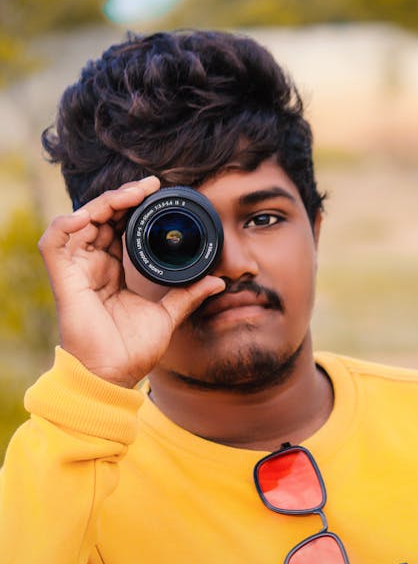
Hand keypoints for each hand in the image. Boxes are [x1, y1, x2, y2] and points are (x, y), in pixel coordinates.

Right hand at [38, 177, 224, 387]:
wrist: (113, 376)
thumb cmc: (132, 351)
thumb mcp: (167, 315)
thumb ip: (188, 295)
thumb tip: (218, 281)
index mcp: (112, 271)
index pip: (117, 227)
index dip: (131, 206)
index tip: (155, 192)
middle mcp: (92, 266)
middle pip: (99, 218)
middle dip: (121, 197)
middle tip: (148, 187)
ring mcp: (76, 271)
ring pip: (78, 221)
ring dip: (102, 203)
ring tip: (130, 196)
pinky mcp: (63, 280)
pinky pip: (54, 242)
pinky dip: (66, 223)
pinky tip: (89, 215)